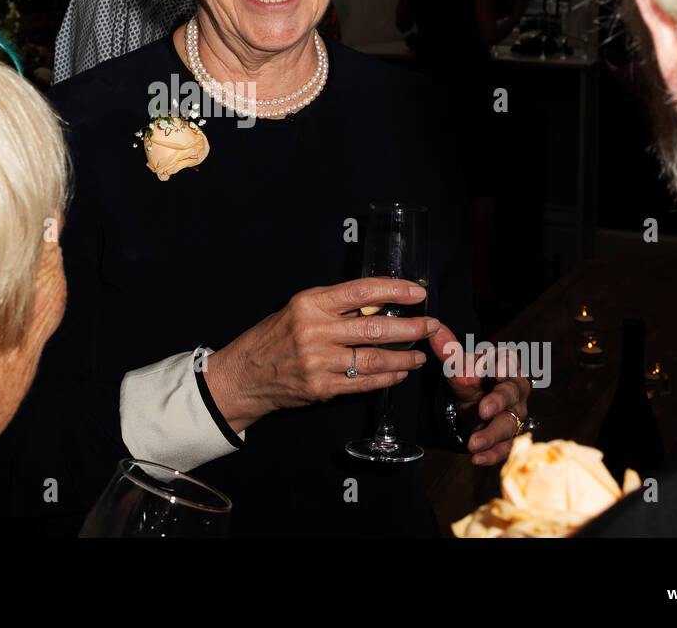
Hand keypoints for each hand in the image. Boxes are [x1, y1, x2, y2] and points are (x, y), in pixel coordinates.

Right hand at [204, 278, 437, 433]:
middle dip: (411, 327)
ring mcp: (318, 361)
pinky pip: (363, 383)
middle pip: (375, 327)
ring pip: (374, 358)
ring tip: (419, 355)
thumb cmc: (273, 337)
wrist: (244, 374)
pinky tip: (399, 374)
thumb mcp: (298, 309)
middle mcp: (314, 330)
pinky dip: (386, 379)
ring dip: (404, 357)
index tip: (418, 292)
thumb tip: (379, 304)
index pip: (361, 291)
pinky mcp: (320, 387)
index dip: (394, 290)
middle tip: (432, 325)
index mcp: (310, 303)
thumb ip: (335, 307)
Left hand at [426, 319, 531, 466]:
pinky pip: (505, 447)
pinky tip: (477, 458)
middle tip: (483, 410)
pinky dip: (492, 454)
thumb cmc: (471, 375)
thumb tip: (434, 331)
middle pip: (512, 394)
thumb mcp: (458, 365)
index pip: (508, 361)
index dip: (504, 366)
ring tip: (473, 443)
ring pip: (509, 424)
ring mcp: (514, 414)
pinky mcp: (507, 436)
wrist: (473, 400)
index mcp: (505, 364)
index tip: (497, 371)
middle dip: (498, 402)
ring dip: (491, 434)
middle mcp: (515, 389)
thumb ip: (448, 350)